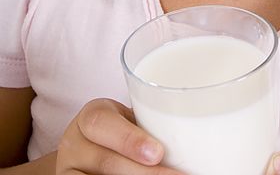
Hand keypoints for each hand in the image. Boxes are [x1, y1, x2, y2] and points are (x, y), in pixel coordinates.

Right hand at [55, 98, 184, 173]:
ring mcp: (69, 170)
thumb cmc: (125, 132)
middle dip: (143, 173)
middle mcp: (74, 144)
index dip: (129, 140)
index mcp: (91, 118)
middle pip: (105, 162)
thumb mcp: (131, 122)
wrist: (93, 151)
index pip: (101, 123)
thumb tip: (203, 131)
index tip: (158, 153)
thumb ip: (151, 124)